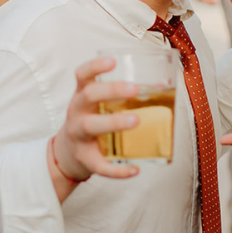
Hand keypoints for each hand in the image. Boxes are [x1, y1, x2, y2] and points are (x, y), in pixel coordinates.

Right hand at [51, 56, 144, 183]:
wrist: (67, 154)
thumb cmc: (93, 122)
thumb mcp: (100, 105)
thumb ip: (126, 96)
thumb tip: (164, 84)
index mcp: (82, 96)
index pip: (82, 76)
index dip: (95, 66)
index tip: (112, 61)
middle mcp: (77, 112)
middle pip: (88, 96)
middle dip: (111, 90)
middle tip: (135, 89)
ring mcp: (79, 136)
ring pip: (90, 126)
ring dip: (113, 122)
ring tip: (136, 121)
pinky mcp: (85, 159)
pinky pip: (100, 166)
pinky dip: (118, 170)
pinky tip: (135, 170)